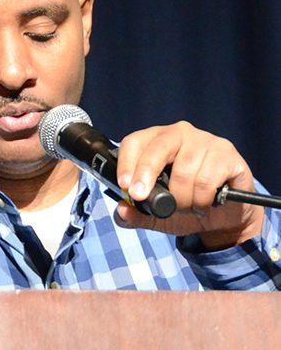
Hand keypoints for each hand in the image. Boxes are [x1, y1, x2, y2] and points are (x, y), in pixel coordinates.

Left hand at [115, 121, 263, 249]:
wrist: (223, 216)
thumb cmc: (186, 205)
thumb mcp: (156, 215)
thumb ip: (136, 215)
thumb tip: (122, 211)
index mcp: (157, 141)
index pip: (135, 141)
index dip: (127, 162)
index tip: (124, 185)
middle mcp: (180, 134)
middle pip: (159, 148)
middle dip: (146, 174)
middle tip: (140, 196)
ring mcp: (206, 141)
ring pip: (184, 171)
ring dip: (181, 199)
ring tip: (186, 207)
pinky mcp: (228, 155)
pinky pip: (207, 179)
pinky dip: (201, 200)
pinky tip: (204, 204)